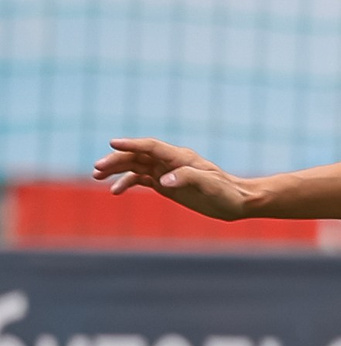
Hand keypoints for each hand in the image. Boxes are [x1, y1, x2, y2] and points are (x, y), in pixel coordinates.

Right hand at [93, 138, 256, 219]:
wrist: (237, 201)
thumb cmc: (227, 192)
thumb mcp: (209, 185)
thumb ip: (186, 178)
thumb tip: (162, 181)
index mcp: (180, 157)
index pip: (150, 146)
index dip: (131, 144)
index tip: (112, 144)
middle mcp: (170, 161)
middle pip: (137, 156)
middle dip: (116, 160)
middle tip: (97, 168)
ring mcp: (167, 172)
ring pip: (135, 167)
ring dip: (116, 170)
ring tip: (97, 177)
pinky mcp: (166, 185)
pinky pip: (141, 180)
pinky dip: (127, 183)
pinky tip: (115, 191)